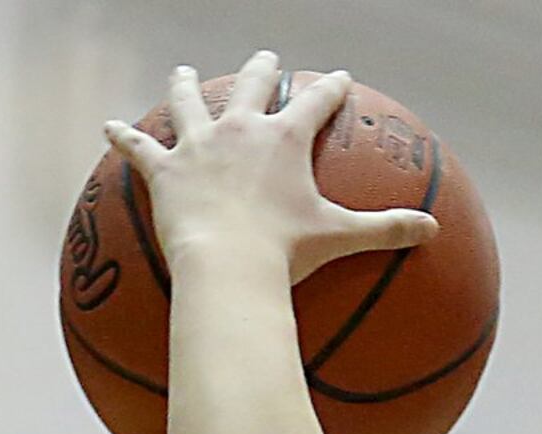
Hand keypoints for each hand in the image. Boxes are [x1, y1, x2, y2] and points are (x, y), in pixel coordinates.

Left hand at [103, 52, 438, 286]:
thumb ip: (387, 231)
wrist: (228, 266)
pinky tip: (107, 126)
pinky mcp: (164, 171)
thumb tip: (435, 234)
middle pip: (253, 86)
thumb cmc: (285, 256)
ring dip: (187, 85)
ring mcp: (199, 145)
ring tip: (184, 73)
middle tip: (265, 59)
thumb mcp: (340, 240)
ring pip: (190, 102)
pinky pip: (138, 148)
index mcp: (285, 138)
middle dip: (261, 69)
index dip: (329, 89)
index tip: (337, 79)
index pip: (316, 102)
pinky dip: (123, 137)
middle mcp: (241, 128)